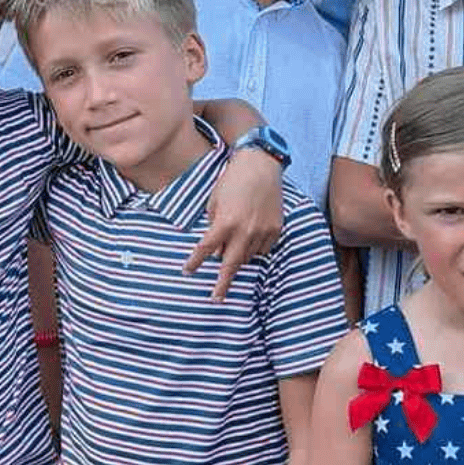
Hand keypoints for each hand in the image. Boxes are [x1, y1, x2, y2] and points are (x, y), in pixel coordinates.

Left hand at [191, 151, 283, 299]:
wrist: (261, 165)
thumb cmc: (232, 181)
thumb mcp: (214, 202)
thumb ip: (214, 226)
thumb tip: (218, 248)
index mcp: (225, 223)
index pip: (205, 249)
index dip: (194, 262)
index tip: (187, 271)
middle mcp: (245, 230)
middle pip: (231, 264)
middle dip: (222, 284)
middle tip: (216, 299)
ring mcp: (263, 231)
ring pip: (248, 257)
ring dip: (238, 256)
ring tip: (235, 247)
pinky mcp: (275, 228)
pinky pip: (264, 248)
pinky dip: (255, 248)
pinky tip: (251, 237)